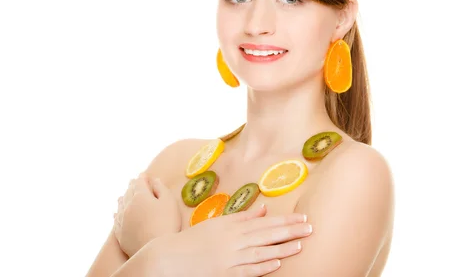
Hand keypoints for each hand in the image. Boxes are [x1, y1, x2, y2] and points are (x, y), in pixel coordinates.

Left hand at [114, 172, 180, 256]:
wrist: (154, 250)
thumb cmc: (166, 224)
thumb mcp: (169, 202)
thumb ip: (161, 188)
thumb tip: (154, 180)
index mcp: (140, 196)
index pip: (139, 182)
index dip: (143, 177)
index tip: (145, 175)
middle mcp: (128, 205)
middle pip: (128, 191)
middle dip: (133, 186)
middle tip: (134, 182)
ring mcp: (122, 220)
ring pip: (120, 204)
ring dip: (123, 198)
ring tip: (124, 195)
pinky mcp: (120, 233)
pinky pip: (115, 219)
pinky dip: (117, 213)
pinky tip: (116, 213)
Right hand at [149, 204, 311, 276]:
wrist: (170, 258)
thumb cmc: (194, 240)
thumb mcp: (216, 224)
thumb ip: (241, 217)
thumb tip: (263, 209)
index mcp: (231, 227)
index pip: (264, 222)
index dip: (285, 220)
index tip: (302, 217)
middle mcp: (232, 241)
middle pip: (266, 234)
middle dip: (290, 231)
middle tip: (310, 227)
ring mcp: (230, 259)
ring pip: (261, 252)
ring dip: (282, 248)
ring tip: (300, 244)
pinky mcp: (226, 274)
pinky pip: (248, 271)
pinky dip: (263, 266)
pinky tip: (277, 263)